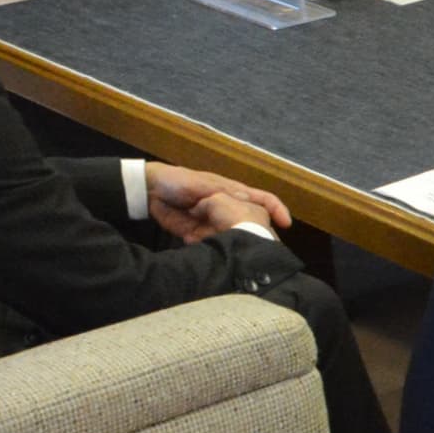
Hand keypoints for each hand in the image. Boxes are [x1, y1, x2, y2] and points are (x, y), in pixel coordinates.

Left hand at [145, 162, 291, 239]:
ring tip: (228, 253)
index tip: (285, 224)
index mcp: (232, 193)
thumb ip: (222, 193)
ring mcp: (211, 222)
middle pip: (246, 223)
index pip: (262, 199)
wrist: (148, 189)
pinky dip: (204, 248)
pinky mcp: (193, 233)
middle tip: (257, 248)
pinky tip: (204, 250)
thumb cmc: (179, 180)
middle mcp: (226, 208)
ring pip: (227, 236)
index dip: (277, 209)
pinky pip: (204, 244)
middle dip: (253, 236)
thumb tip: (245, 197)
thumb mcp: (202, 183)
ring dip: (227, 244)